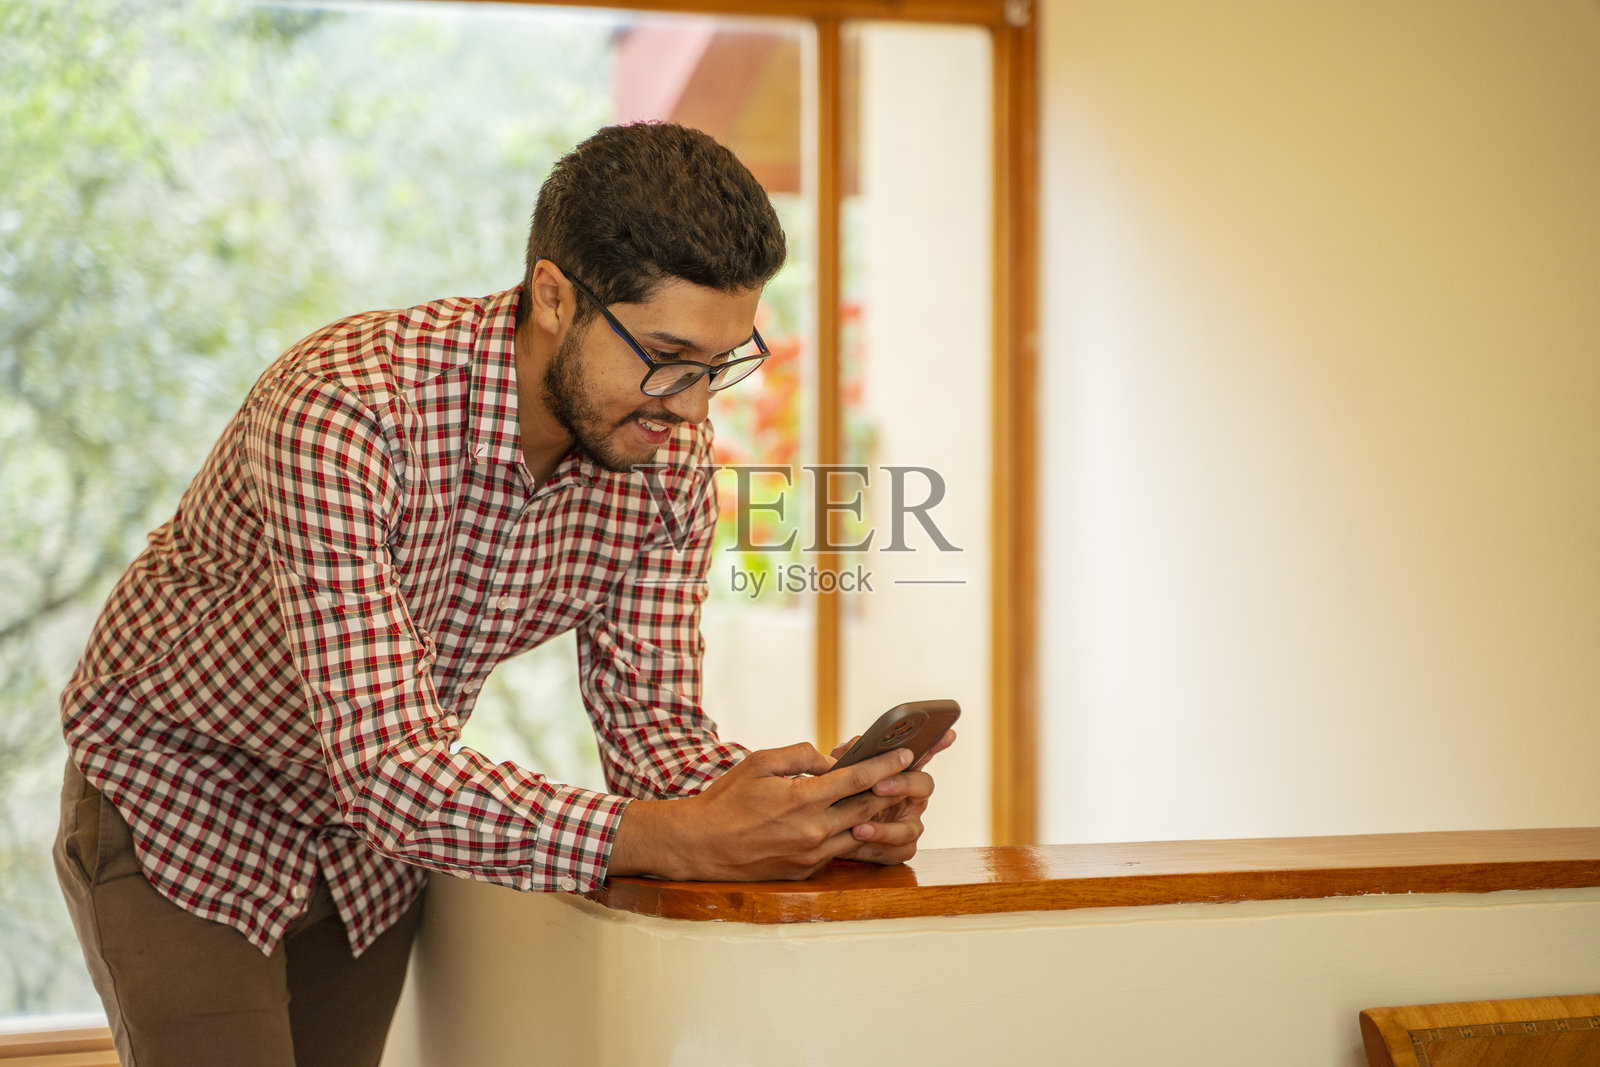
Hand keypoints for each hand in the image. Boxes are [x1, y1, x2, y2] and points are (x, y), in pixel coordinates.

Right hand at [608, 742, 916, 881]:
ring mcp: (812, 855)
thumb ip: (799, 755)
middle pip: (868, 807)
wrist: (699, 847)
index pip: (857, 780)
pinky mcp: (807, 871)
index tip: (908, 752)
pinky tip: (864, 821)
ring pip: (861, 833)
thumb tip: (830, 760)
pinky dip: (856, 833)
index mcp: (802, 800)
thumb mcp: (758, 763)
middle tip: (916, 773)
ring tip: (898, 798)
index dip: (886, 764)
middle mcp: (813, 831)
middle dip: (896, 788)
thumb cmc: (725, 800)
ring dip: (880, 815)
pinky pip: (841, 850)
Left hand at [831, 728, 954, 865]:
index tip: (948, 734)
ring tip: (858, 827)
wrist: (821, 829)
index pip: (923, 754)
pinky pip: (898, 851)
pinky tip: (857, 839)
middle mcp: (912, 797)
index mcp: (901, 772)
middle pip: (924, 786)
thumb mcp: (836, 770)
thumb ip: (847, 756)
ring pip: (912, 828)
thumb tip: (857, 744)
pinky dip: (876, 846)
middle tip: (877, 785)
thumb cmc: (836, 792)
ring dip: (885, 828)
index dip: (937, 744)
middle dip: (902, 784)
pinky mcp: (900, 848)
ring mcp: (909, 823)